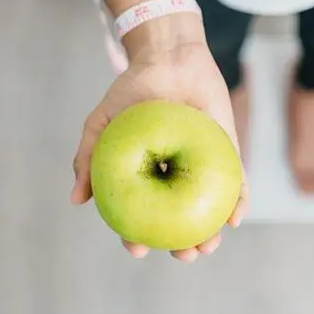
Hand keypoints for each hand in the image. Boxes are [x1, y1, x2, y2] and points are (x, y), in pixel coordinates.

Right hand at [71, 28, 248, 262]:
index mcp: (148, 176)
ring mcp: (203, 165)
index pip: (144, 214)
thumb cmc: (133, 90)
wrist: (169, 57)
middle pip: (181, 219)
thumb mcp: (102, 124)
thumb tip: (76, 200)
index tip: (138, 248)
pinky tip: (235, 218)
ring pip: (210, 208)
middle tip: (184, 256)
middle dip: (184, 246)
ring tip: (208, 247)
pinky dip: (238, 201)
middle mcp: (176, 176)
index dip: (140, 235)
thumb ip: (88, 158)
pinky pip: (236, 180)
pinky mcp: (227, 151)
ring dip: (212, 233)